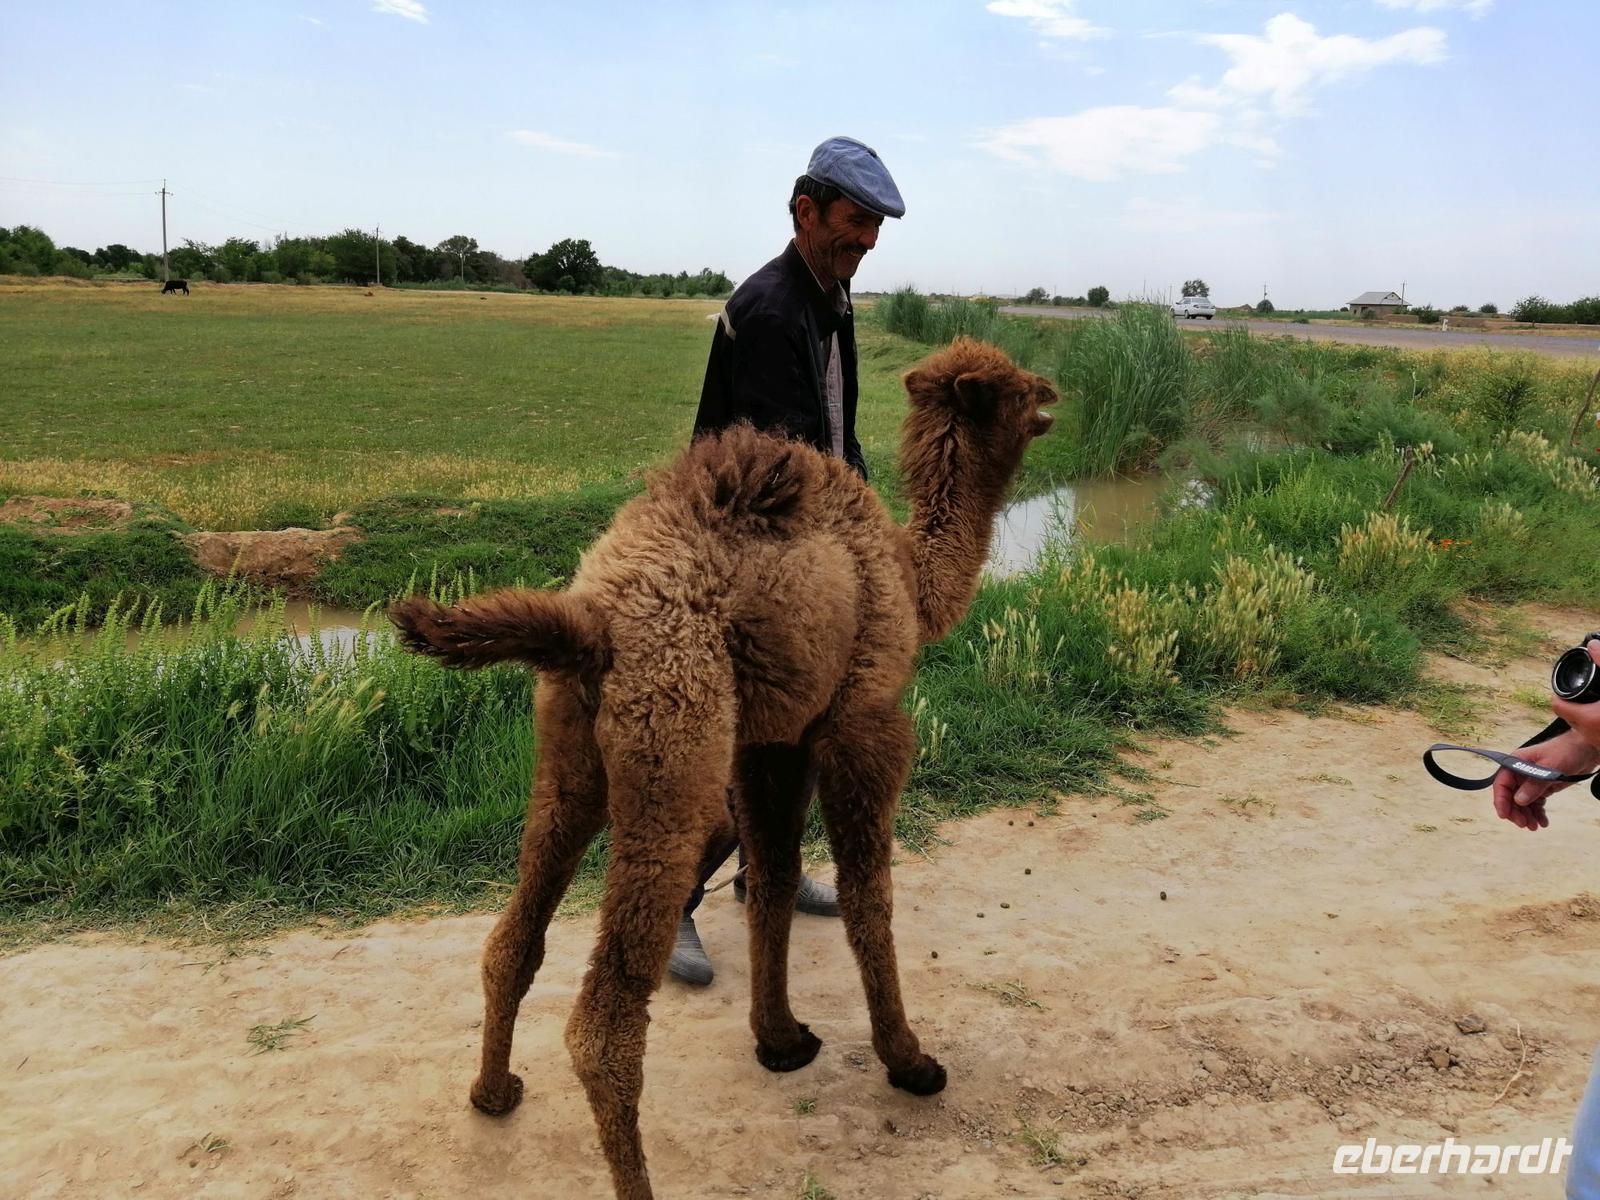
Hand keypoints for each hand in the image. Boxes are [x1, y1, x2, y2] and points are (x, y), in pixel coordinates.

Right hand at [1492, 641, 1599, 831]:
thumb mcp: (1549, 768)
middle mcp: (1520, 772)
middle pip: (1510, 796)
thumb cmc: (1566, 752)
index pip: (1501, 784)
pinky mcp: (1543, 786)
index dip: (1501, 801)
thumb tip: (1518, 801)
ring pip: (1522, 802)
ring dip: (1527, 815)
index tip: (1505, 816)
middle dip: (1516, 811)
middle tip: (1525, 825)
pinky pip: (1535, 802)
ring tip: (1536, 826)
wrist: (1586, 748)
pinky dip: (1538, 813)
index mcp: (1516, 763)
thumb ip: (1533, 785)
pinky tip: (1544, 822)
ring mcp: (1531, 780)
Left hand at [1552, 640, 1599, 747]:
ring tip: (1596, 698)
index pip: (1557, 705)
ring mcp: (1599, 743)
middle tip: (1584, 688)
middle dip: (1574, 701)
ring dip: (1587, 712)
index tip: (1570, 683)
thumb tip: (1593, 646)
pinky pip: (1595, 732)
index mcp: (1589, 718)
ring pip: (1582, 725)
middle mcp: (1590, 734)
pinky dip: (1598, 721)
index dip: (1561, 692)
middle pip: (1568, 715)